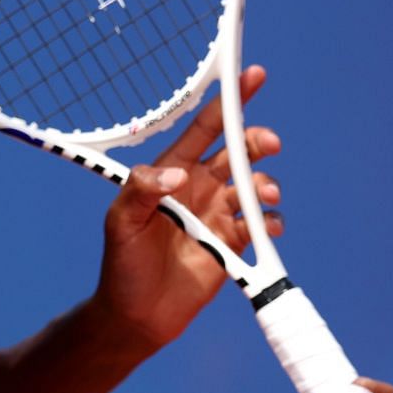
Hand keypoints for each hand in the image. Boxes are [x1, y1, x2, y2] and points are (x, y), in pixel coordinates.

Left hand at [92, 65, 282, 349]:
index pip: (205, 129)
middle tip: (268, 144)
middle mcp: (199, 188)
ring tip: (265, 196)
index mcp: (172, 174)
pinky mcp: (233, 245)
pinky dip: (271, 220)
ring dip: (266, 184)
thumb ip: (142, 192)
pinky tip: (267, 226)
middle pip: (238, 151)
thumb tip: (180, 174)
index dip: (229, 102)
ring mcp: (218, 216)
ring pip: (254, 185)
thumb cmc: (121, 265)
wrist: (136, 317)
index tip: (253, 75)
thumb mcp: (121, 224)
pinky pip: (261, 223)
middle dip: (257, 141)